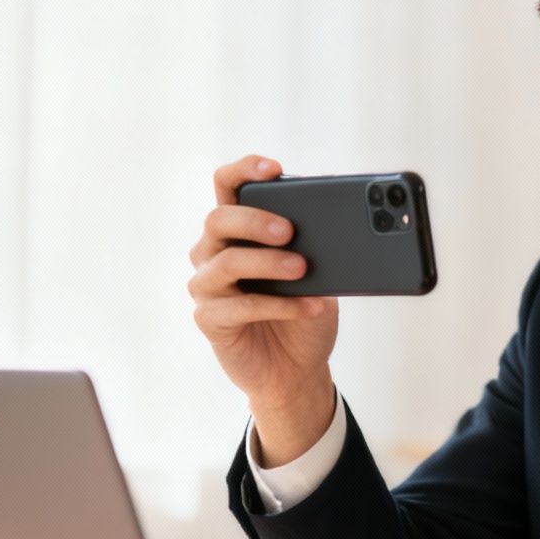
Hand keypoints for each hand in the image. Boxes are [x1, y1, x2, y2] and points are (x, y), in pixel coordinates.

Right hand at [188, 155, 339, 461]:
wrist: (297, 369)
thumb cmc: (303, 313)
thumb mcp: (318, 275)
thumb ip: (315, 247)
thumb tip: (332, 226)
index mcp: (237, 230)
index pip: (227, 185)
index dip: (244, 170)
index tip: (274, 169)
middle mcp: (212, 252)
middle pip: (219, 219)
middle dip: (255, 219)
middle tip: (290, 230)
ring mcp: (207, 286)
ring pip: (226, 261)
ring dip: (268, 262)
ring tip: (303, 269)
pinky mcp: (209, 320)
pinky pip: (239, 306)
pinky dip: (278, 304)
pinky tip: (309, 306)